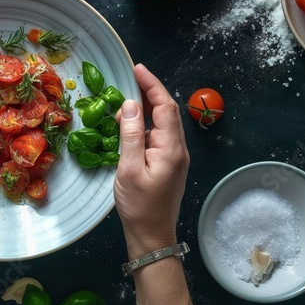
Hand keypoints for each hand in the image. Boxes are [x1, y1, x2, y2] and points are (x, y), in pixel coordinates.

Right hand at [114, 64, 189, 256]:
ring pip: (163, 123)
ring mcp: (175, 157)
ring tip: (126, 98)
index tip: (136, 68)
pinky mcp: (169, 164)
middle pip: (167, 111)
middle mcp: (178, 149)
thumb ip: (130, 135)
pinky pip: (159, 136)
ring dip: (147, 108)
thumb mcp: (129, 169)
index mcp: (171, 148)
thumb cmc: (139, 206)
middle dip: (150, 92)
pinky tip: (131, 124)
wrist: (152, 236)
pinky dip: (146, 124)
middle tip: (129, 77)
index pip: (165, 106)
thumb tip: (129, 105)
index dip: (152, 85)